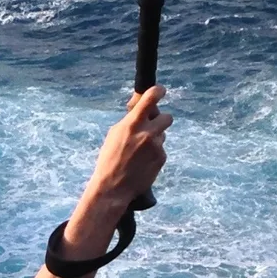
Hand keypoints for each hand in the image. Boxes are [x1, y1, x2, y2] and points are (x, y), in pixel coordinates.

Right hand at [65, 85, 171, 255]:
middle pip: (167, 116)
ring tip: (141, 151)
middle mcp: (147, 132)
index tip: (161, 90)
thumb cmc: (110, 159)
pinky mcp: (162, 158)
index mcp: (132, 123)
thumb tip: (140, 107)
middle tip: (153, 126)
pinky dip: (154, 154)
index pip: (151, 98)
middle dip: (161, 120)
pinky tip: (143, 162)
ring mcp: (157, 146)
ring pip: (163, 134)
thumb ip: (130, 120)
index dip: (158, 91)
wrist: (114, 187)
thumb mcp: (115, 134)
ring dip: (156, 138)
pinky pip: (162, 149)